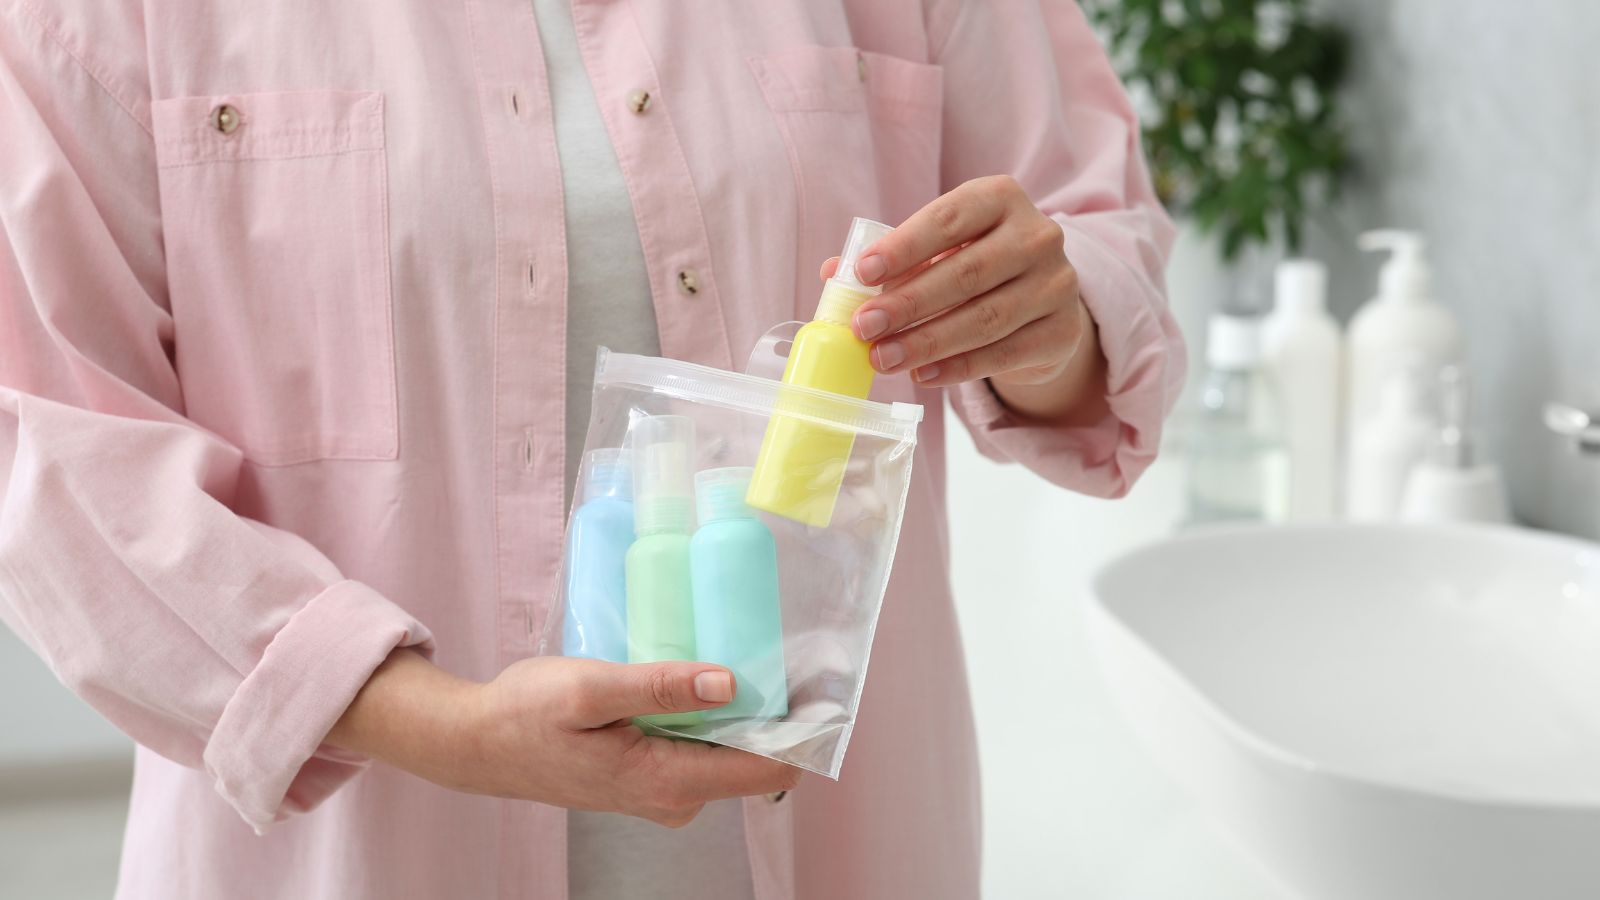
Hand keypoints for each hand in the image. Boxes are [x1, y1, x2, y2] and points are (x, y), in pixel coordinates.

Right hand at [327, 650, 801, 826]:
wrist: (477, 744)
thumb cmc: (525, 714)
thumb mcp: (589, 688)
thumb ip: (659, 686)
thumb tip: (728, 683)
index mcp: (665, 780)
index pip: (766, 769)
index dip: (803, 730)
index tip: (826, 686)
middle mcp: (674, 796)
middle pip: (755, 758)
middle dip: (775, 710)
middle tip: (781, 647)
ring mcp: (665, 790)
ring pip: (729, 749)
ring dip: (741, 707)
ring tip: (737, 649)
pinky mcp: (653, 777)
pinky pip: (703, 746)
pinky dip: (710, 712)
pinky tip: (698, 675)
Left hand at [821, 175, 1107, 422]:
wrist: (1041, 304)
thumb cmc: (973, 266)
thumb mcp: (936, 251)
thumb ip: (891, 260)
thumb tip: (834, 274)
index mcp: (1000, 198)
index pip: (949, 219)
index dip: (904, 246)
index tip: (863, 272)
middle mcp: (1038, 235)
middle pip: (966, 272)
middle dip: (908, 303)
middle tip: (864, 327)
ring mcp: (1057, 284)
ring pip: (984, 318)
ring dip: (926, 342)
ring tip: (882, 358)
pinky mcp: (1062, 332)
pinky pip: (1003, 354)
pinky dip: (957, 368)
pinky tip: (921, 375)